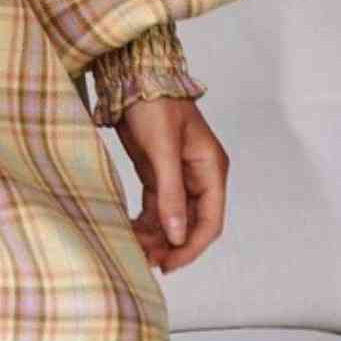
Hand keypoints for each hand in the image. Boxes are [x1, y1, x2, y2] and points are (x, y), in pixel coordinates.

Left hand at [113, 97, 228, 274]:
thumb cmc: (154, 103)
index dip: (191, 246)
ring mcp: (177, 176)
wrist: (133, 77)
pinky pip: (155, 206)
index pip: (210, 221)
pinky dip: (144, 221)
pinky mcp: (156, 172)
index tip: (169, 263)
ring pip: (171, 218)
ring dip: (156, 236)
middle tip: (145, 259)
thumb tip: (177, 234)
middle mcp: (198, 176)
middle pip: (191, 224)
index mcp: (211, 170)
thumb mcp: (162, 148)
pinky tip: (130, 232)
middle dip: (171, 244)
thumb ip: (170, 192)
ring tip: (134, 249)